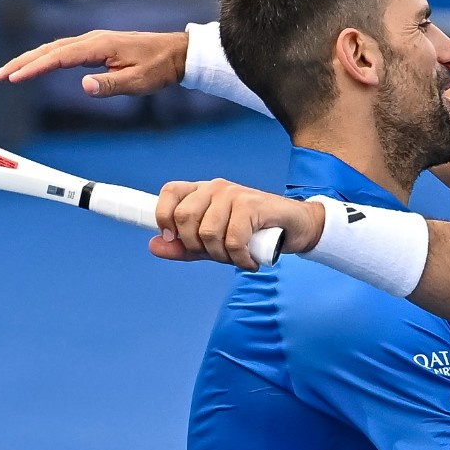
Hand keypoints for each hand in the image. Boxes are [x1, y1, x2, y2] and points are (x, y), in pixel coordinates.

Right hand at [0, 30, 187, 96]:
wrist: (176, 53)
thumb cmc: (159, 67)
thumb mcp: (138, 81)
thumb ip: (111, 85)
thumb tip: (84, 87)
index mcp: (99, 45)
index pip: (58, 57)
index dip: (34, 68)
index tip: (14, 78)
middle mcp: (92, 39)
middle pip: (49, 49)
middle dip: (22, 62)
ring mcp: (93, 41)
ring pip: (54, 48)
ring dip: (30, 59)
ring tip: (9, 73)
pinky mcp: (97, 46)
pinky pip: (64, 50)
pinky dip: (46, 57)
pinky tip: (37, 65)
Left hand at [151, 178, 325, 269]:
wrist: (295, 228)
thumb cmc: (252, 234)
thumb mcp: (213, 244)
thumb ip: (184, 246)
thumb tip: (154, 245)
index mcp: (201, 192)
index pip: (169, 193)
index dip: (163, 216)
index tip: (173, 237)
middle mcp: (215, 187)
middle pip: (184, 218)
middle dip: (197, 247)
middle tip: (217, 255)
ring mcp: (233, 194)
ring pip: (207, 233)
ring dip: (222, 256)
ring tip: (238, 258)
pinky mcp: (251, 204)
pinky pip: (232, 239)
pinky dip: (239, 258)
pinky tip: (250, 261)